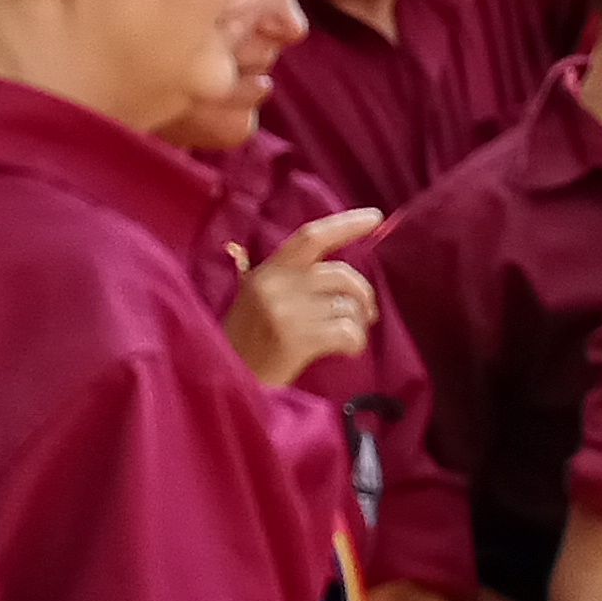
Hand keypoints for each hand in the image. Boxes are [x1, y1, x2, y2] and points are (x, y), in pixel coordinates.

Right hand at [222, 212, 384, 389]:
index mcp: (266, 272)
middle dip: (363, 293)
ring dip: (358, 325)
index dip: (345, 224)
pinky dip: (356, 343)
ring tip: (347, 338)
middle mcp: (274, 286)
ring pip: (347, 307)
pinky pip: (347, 332)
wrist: (227, 384)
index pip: (310, 237)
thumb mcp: (259, 300)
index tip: (375, 216)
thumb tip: (344, 276)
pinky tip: (348, 351)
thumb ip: (292, 281)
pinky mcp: (295, 341)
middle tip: (368, 313)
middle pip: (340, 274)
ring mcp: (284, 313)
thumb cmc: (248, 345)